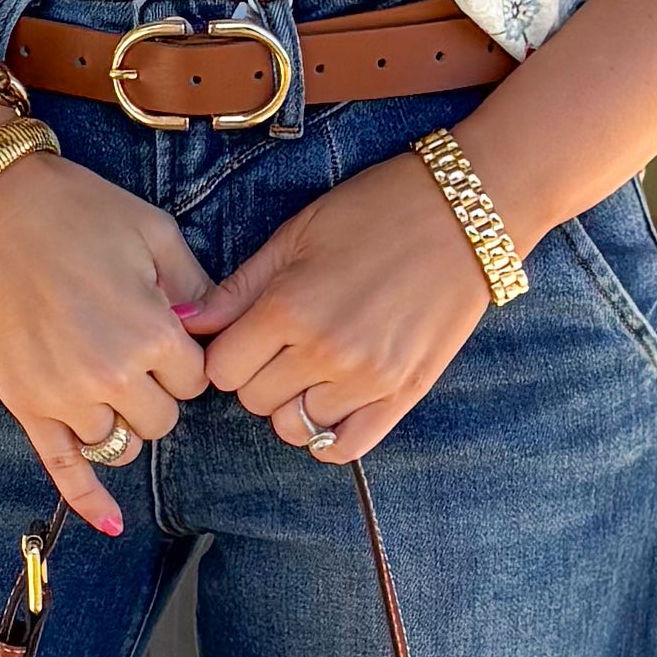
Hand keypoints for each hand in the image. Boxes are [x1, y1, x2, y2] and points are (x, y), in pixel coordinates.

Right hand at [0, 149, 208, 532]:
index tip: (162, 331)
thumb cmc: (75, 209)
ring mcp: (63, 395)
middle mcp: (109, 375)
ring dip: (119, 417)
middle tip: (131, 348)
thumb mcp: (154, 232)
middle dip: (155, 390)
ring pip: (118, 442)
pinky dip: (87, 500)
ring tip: (101, 375)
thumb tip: (211, 330)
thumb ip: (195, 288)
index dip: (182, 357)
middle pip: (161, 420)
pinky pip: (63, 466)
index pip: (195, 381)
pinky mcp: (24, 404)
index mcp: (151, 334)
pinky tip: (110, 523)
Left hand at [179, 154, 490, 464]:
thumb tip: (189, 322)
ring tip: (311, 367)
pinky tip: (332, 402)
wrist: (467, 212)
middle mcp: (325, 352)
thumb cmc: (377, 209)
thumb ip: (239, 288)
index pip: (222, 369)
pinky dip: (329, 434)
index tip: (244, 335)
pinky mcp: (405, 393)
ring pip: (294, 428)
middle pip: (254, 401)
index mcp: (290, 307)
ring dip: (292, 404)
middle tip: (281, 344)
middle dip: (257, 376)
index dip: (227, 352)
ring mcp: (368, 379)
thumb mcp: (297, 235)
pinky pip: (346, 447)